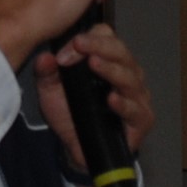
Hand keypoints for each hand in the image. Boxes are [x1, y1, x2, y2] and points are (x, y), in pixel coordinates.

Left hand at [34, 24, 154, 183]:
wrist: (77, 149)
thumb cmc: (69, 114)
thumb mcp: (50, 91)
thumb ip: (46, 73)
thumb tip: (44, 57)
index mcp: (108, 60)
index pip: (106, 37)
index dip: (89, 38)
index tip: (69, 45)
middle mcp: (126, 73)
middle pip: (120, 51)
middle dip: (99, 46)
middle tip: (80, 45)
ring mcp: (137, 95)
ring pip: (130, 76)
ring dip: (111, 69)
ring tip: (95, 64)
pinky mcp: (142, 119)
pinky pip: (136, 109)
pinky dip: (124, 104)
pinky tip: (112, 99)